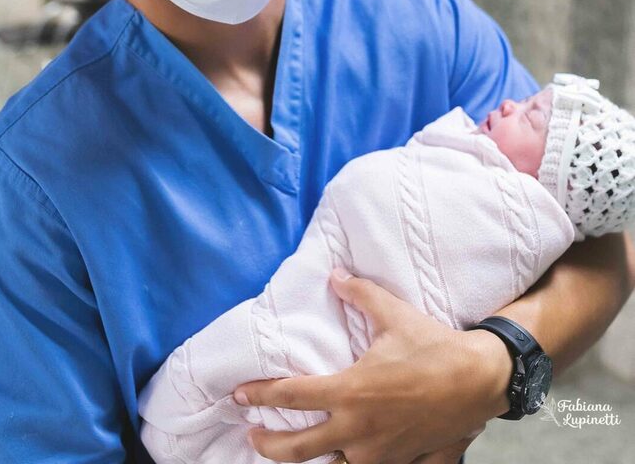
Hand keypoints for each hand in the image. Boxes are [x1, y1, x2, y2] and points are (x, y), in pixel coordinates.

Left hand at [233, 268, 511, 462]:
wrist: (479, 380)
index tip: (238, 395)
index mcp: (349, 392)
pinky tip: (348, 455)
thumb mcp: (393, 314)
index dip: (259, 395)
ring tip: (296, 449)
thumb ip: (359, 293)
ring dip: (309, 458)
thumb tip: (334, 274)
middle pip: (297, 449)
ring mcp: (378, 453)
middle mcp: (356, 430)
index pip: (290, 396)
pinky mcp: (400, 463)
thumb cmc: (433, 347)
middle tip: (251, 433)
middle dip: (267, 443)